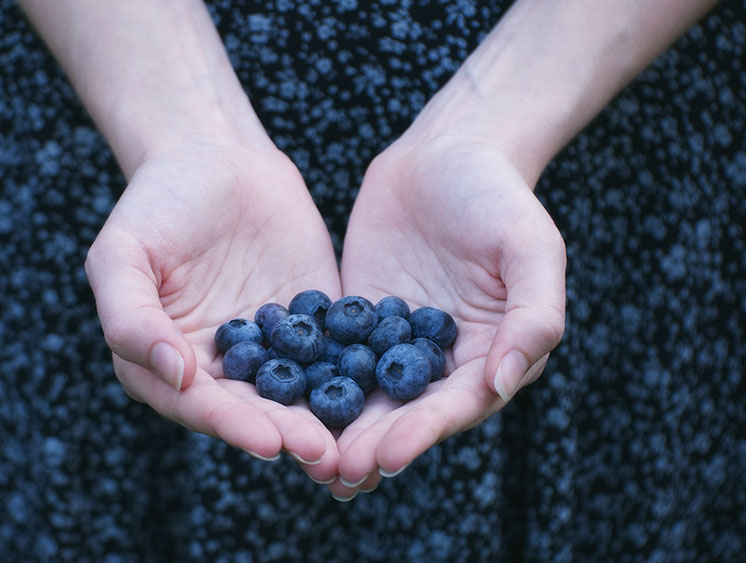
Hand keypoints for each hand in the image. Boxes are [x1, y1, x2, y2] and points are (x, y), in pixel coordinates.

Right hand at [85, 145, 341, 480]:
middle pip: (253, 410)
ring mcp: (269, 348)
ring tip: (352, 444)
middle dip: (286, 432)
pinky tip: (381, 393)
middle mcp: (219, 366)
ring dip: (322, 420)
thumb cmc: (157, 203)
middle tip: (322, 454)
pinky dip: (353, 374)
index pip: (199, 404)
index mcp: (165, 362)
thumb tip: (174, 374)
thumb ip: (130, 317)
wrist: (217, 157)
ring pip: (296, 392)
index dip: (232, 424)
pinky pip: (332, 353)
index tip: (269, 441)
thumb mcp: (121, 254)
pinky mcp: (310, 324)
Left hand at [331, 137, 565, 495]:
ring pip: (366, 395)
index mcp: (490, 353)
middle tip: (334, 472)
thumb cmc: (499, 195)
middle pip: (406, 412)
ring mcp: (395, 341)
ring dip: (339, 428)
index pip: (455, 405)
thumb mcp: (532, 247)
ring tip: (306, 460)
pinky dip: (311, 381)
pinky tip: (281, 404)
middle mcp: (441, 359)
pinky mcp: (358, 318)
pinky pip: (333, 354)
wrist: (446, 151)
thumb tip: (503, 383)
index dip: (422, 433)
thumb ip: (532, 314)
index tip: (386, 456)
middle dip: (371, 444)